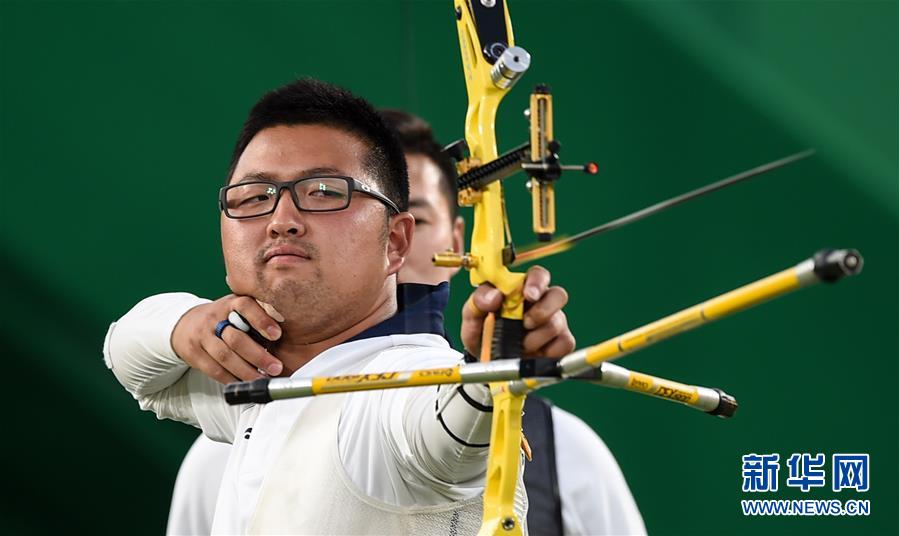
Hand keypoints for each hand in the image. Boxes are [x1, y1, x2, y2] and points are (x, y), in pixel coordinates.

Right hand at [172, 295, 284, 383]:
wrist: (185, 324)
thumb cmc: (222, 318)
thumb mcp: (237, 309)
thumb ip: (257, 315)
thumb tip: (291, 331)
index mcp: (230, 303)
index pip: (245, 306)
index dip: (262, 320)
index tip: (277, 335)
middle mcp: (214, 318)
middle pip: (236, 338)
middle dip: (258, 355)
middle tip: (276, 367)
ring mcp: (201, 335)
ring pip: (225, 356)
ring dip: (246, 371)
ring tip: (263, 379)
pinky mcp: (193, 353)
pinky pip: (214, 369)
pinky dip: (231, 378)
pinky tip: (244, 382)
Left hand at [460, 265, 574, 357]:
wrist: (486, 363)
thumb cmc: (483, 332)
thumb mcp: (472, 315)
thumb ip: (478, 300)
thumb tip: (494, 295)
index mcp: (521, 290)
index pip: (538, 275)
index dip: (537, 282)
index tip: (528, 295)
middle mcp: (542, 303)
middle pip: (558, 295)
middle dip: (543, 309)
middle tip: (525, 323)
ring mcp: (553, 323)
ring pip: (557, 322)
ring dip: (536, 337)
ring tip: (519, 344)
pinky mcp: (560, 344)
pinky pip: (565, 343)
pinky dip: (548, 351)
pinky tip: (533, 353)